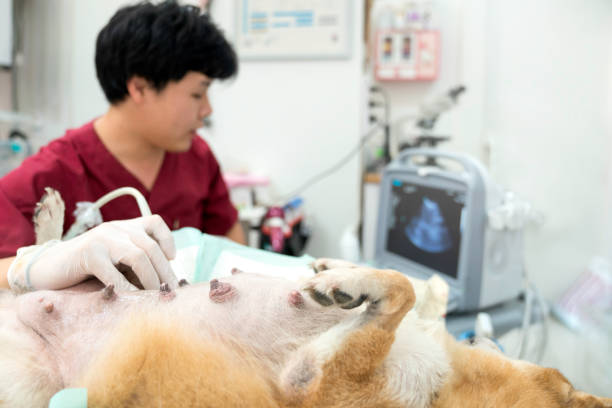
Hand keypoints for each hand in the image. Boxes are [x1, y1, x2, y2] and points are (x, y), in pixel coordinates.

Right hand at [8, 215, 177, 292]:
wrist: (46, 268)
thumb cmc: (86, 268)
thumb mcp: (114, 258)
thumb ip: (135, 262)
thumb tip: (164, 282)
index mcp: (124, 227)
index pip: (154, 222)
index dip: (167, 240)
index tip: (172, 258)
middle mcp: (115, 228)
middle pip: (151, 247)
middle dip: (165, 272)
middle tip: (172, 291)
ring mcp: (102, 239)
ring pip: (139, 257)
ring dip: (151, 280)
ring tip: (155, 296)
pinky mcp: (88, 254)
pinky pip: (114, 274)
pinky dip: (127, 289)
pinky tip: (132, 301)